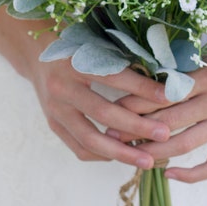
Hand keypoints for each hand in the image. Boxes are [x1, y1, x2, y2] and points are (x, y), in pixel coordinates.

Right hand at [28, 56, 172, 168]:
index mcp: (75, 62)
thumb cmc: (76, 47)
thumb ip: (122, 59)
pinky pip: (79, 148)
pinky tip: (122, 155)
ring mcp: (55, 109)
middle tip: (164, 134)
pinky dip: (102, 155)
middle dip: (137, 126)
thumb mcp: (96, 45)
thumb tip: (161, 77)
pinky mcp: (53, 124)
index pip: (114, 77)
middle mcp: (62, 87)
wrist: (36, 55)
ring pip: (90, 139)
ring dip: (122, 152)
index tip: (170, 97)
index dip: (143, 88)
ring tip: (147, 160)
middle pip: (103, 113)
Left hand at [110, 52, 206, 182]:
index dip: (135, 104)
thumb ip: (175, 70)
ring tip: (130, 154)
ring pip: (184, 145)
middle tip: (111, 135)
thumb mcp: (202, 57)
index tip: (111, 110)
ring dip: (154, 152)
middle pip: (169, 121)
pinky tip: (168, 175)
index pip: (163, 95)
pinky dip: (190, 175)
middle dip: (136, 129)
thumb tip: (131, 82)